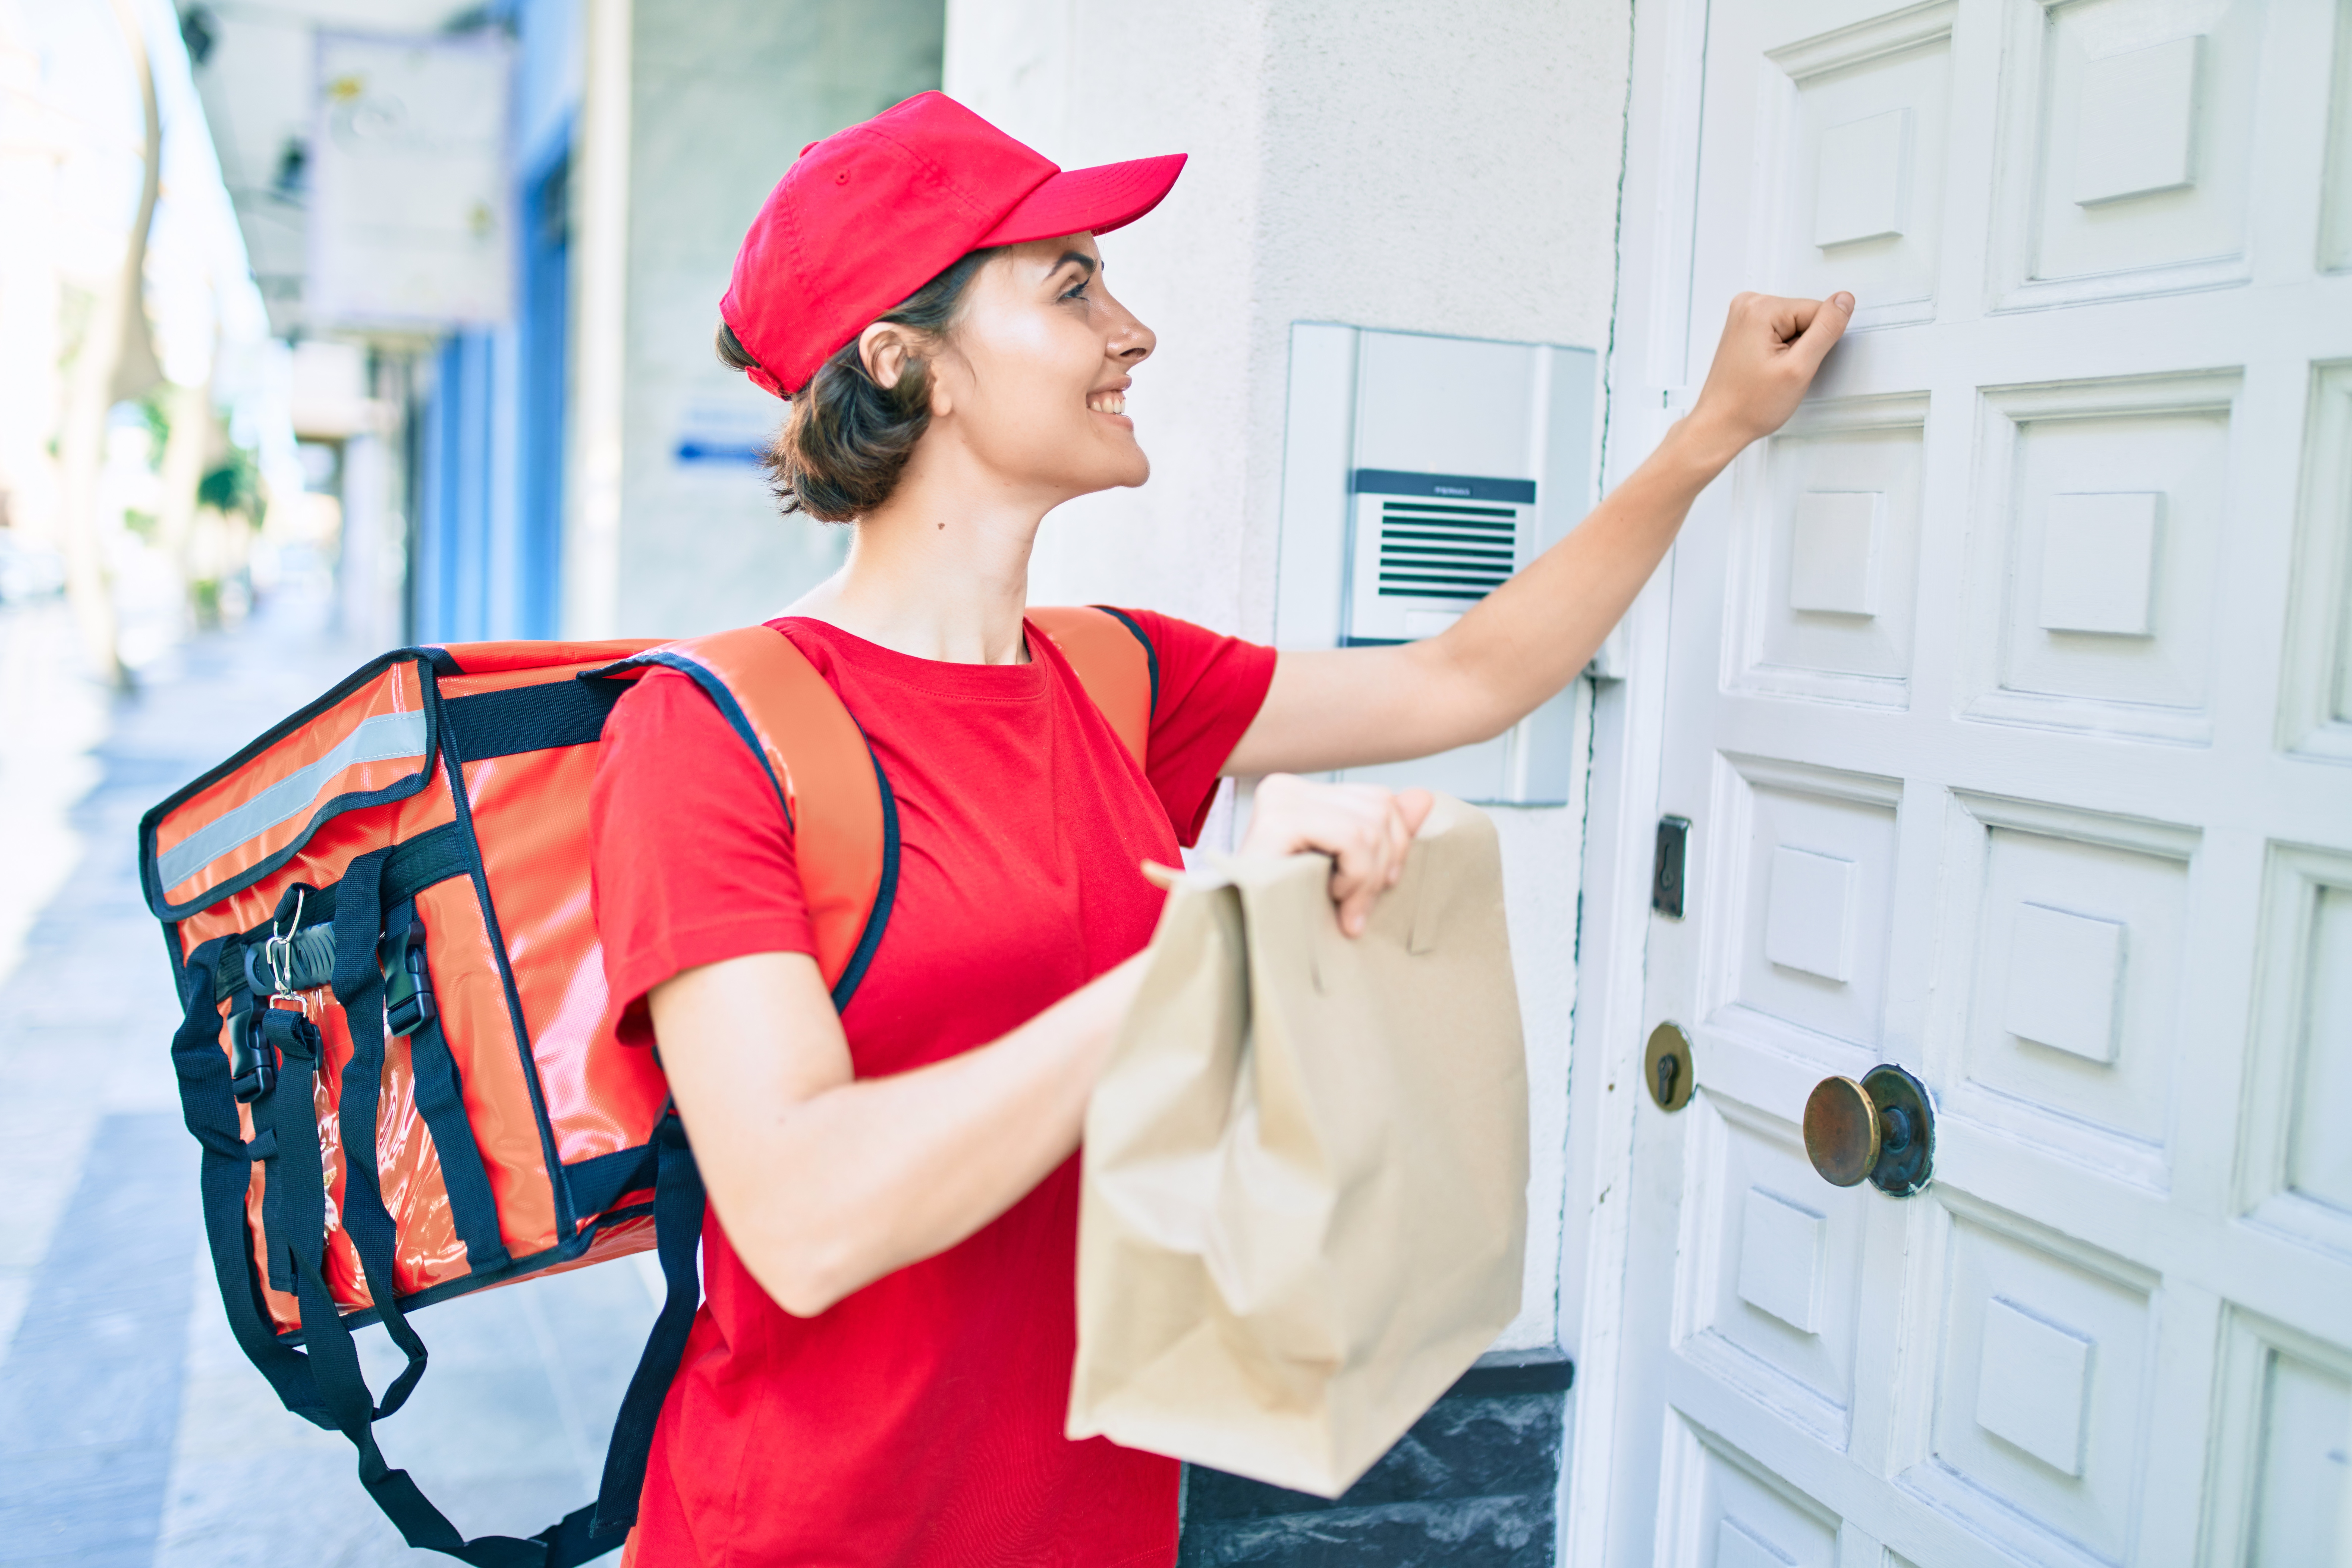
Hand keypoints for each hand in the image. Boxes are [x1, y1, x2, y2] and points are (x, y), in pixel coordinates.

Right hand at [1240, 775, 1435, 936]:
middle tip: (1360, 905)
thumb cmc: (1290, 911)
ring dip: (1366, 877)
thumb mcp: (1349, 871)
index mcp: (1301, 794)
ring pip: (1369, 825)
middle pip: (1380, 807)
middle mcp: (1287, 787)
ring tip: (1342, 903)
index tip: (1379, 886)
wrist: (1241, 940)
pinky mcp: (1277, 821)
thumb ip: (1384, 833)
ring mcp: (1279, 799)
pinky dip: (1354, 874)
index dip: (1394, 846)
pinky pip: (1350, 837)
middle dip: (1384, 863)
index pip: (1379, 800)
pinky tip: (1330, 894)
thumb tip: (1424, 796)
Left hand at [1685, 291, 1854, 460]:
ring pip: (1794, 326)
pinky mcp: (1745, 328)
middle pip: (1805, 316)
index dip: (1816, 344)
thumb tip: (1844, 300)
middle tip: (1781, 371)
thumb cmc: (1749, 405)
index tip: (1792, 364)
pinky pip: (1780, 332)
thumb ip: (1826, 330)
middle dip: (1802, 347)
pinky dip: (1780, 351)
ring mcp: (1744, 316)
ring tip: (1771, 371)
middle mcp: (1748, 304)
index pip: (1818, 311)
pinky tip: (1765, 368)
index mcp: (1760, 308)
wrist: (1720, 424)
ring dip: (1792, 350)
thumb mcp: (1799, 368)